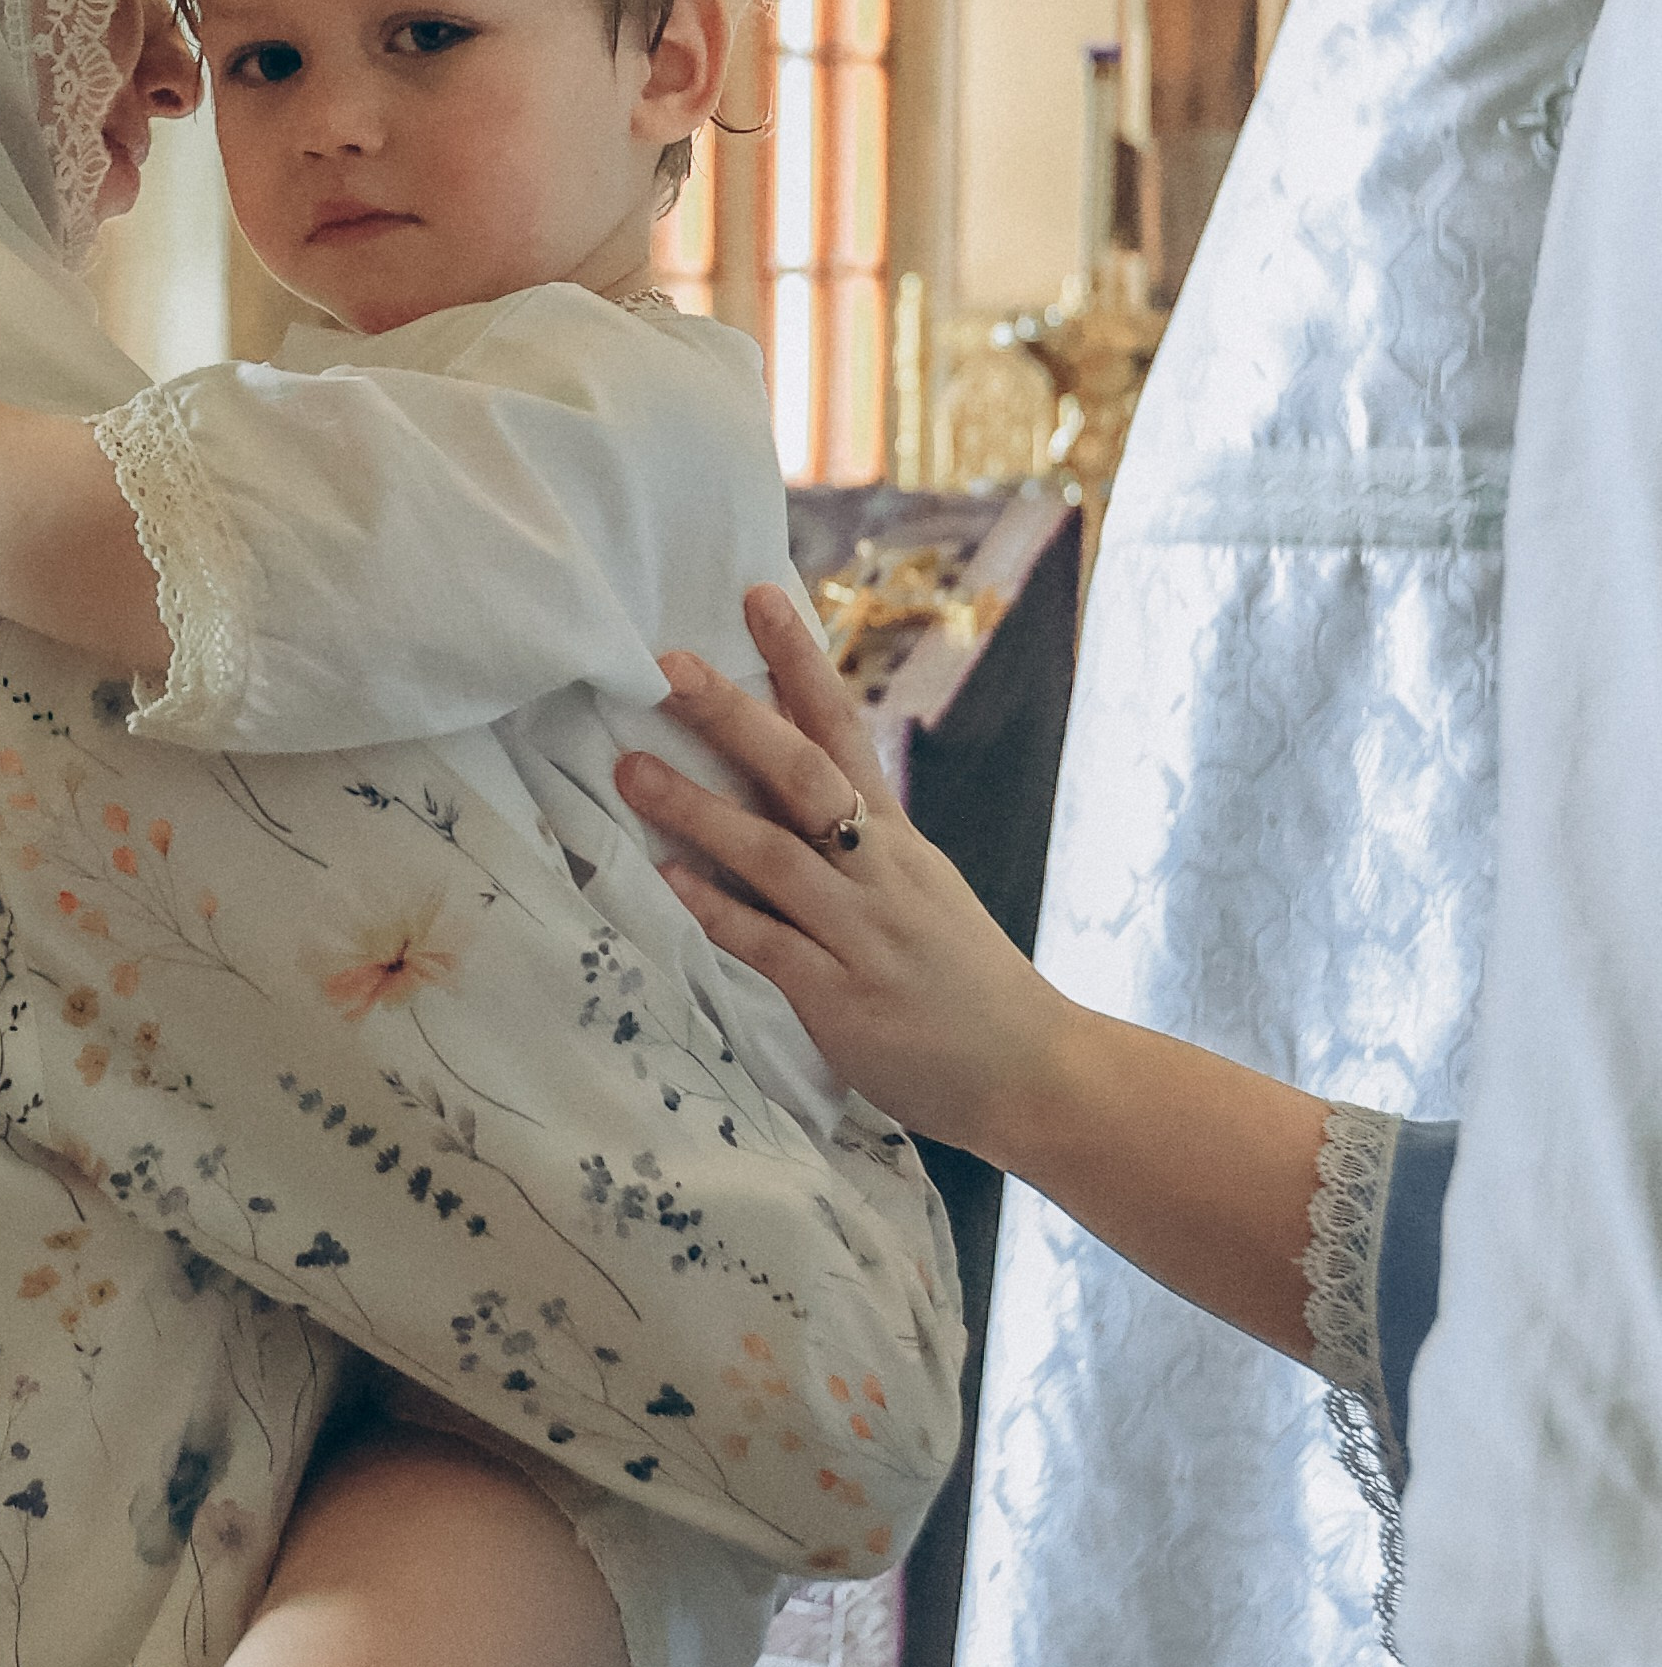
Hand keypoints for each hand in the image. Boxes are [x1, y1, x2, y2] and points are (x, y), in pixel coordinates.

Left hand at [615, 584, 1078, 1162]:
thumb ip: (858, 849)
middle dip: (734, 713)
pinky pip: (769, 944)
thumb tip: (789, 800)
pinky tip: (669, 879)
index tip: (755, 596)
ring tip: (631, 769)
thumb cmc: (965, 986)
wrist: (1034, 1071)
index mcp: (897, 839)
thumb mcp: (920, 895)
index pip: (845, 727)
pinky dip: (717, 909)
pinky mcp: (842, 997)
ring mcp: (862, 932)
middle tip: (668, 663)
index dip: (800, 660)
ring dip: (697, 807)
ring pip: (774, 852)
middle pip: (803, 771)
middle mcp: (880, 871)